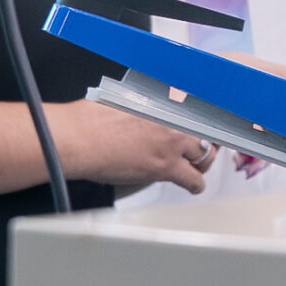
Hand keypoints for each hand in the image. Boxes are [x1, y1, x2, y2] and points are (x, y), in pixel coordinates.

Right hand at [53, 100, 216, 193]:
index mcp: (164, 100)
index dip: (200, 122)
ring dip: (200, 163)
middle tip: (198, 149)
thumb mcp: (123, 100)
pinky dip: (195, 185)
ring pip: (205, 156)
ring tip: (194, 167)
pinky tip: (191, 185)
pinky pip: (194, 180)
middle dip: (203, 143)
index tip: (199, 127)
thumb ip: (145, 106)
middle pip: (206, 133)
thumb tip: (149, 114)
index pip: (198, 109)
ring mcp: (172, 143)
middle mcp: (174, 119)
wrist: (79, 138)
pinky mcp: (166, 166)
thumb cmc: (91, 120)